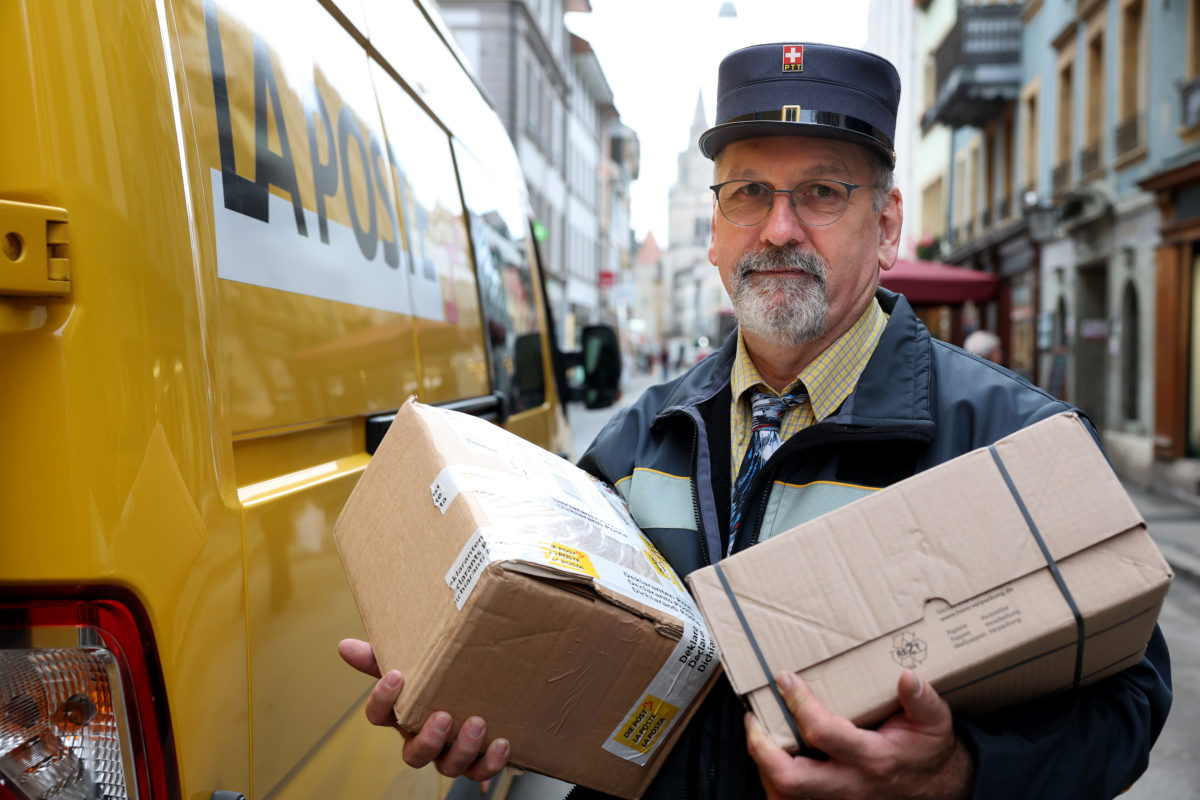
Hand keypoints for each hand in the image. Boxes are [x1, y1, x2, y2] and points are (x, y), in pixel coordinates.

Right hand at [337, 638, 509, 780]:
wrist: (490, 686)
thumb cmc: (443, 677)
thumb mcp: (417, 662)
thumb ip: (384, 655)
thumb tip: (345, 646)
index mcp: (405, 714)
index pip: (379, 716)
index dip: (382, 700)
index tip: (396, 676)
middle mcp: (424, 738)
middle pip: (414, 755)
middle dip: (428, 740)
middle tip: (442, 717)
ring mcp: (450, 752)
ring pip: (448, 767)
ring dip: (462, 749)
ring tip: (477, 723)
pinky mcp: (479, 759)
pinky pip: (480, 771)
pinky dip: (491, 762)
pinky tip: (501, 743)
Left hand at [745, 670, 974, 799]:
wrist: (940, 789)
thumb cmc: (928, 752)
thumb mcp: (934, 722)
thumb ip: (923, 699)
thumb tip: (907, 676)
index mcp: (873, 759)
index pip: (823, 733)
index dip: (799, 704)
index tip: (785, 679)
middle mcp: (851, 785)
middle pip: (792, 778)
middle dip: (763, 748)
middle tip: (754, 718)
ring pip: (785, 796)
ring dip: (763, 769)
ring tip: (757, 736)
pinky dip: (774, 785)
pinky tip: (769, 761)